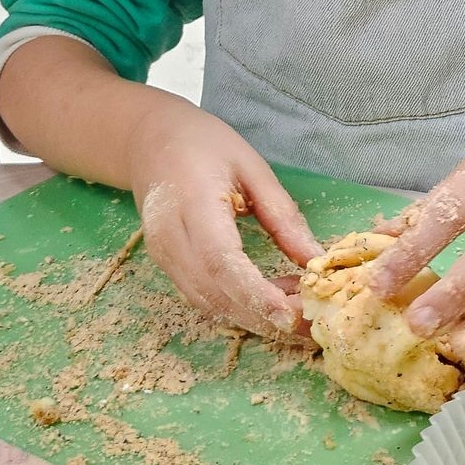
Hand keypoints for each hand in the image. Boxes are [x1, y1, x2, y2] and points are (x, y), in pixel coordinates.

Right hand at [127, 96, 318, 336]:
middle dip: (264, 317)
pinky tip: (272, 298)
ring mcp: (163, 257)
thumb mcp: (252, 167)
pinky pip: (203, 298)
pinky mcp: (167, 267)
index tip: (293, 314)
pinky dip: (239, 307)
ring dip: (254, 316)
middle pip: (215, 293)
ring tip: (299, 309)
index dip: (256, 294)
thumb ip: (282, 215)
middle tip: (312, 324)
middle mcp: (170, 238)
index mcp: (192, 202)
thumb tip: (316, 259)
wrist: (149, 140)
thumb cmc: (203, 144)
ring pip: (208, 304)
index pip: (220, 261)